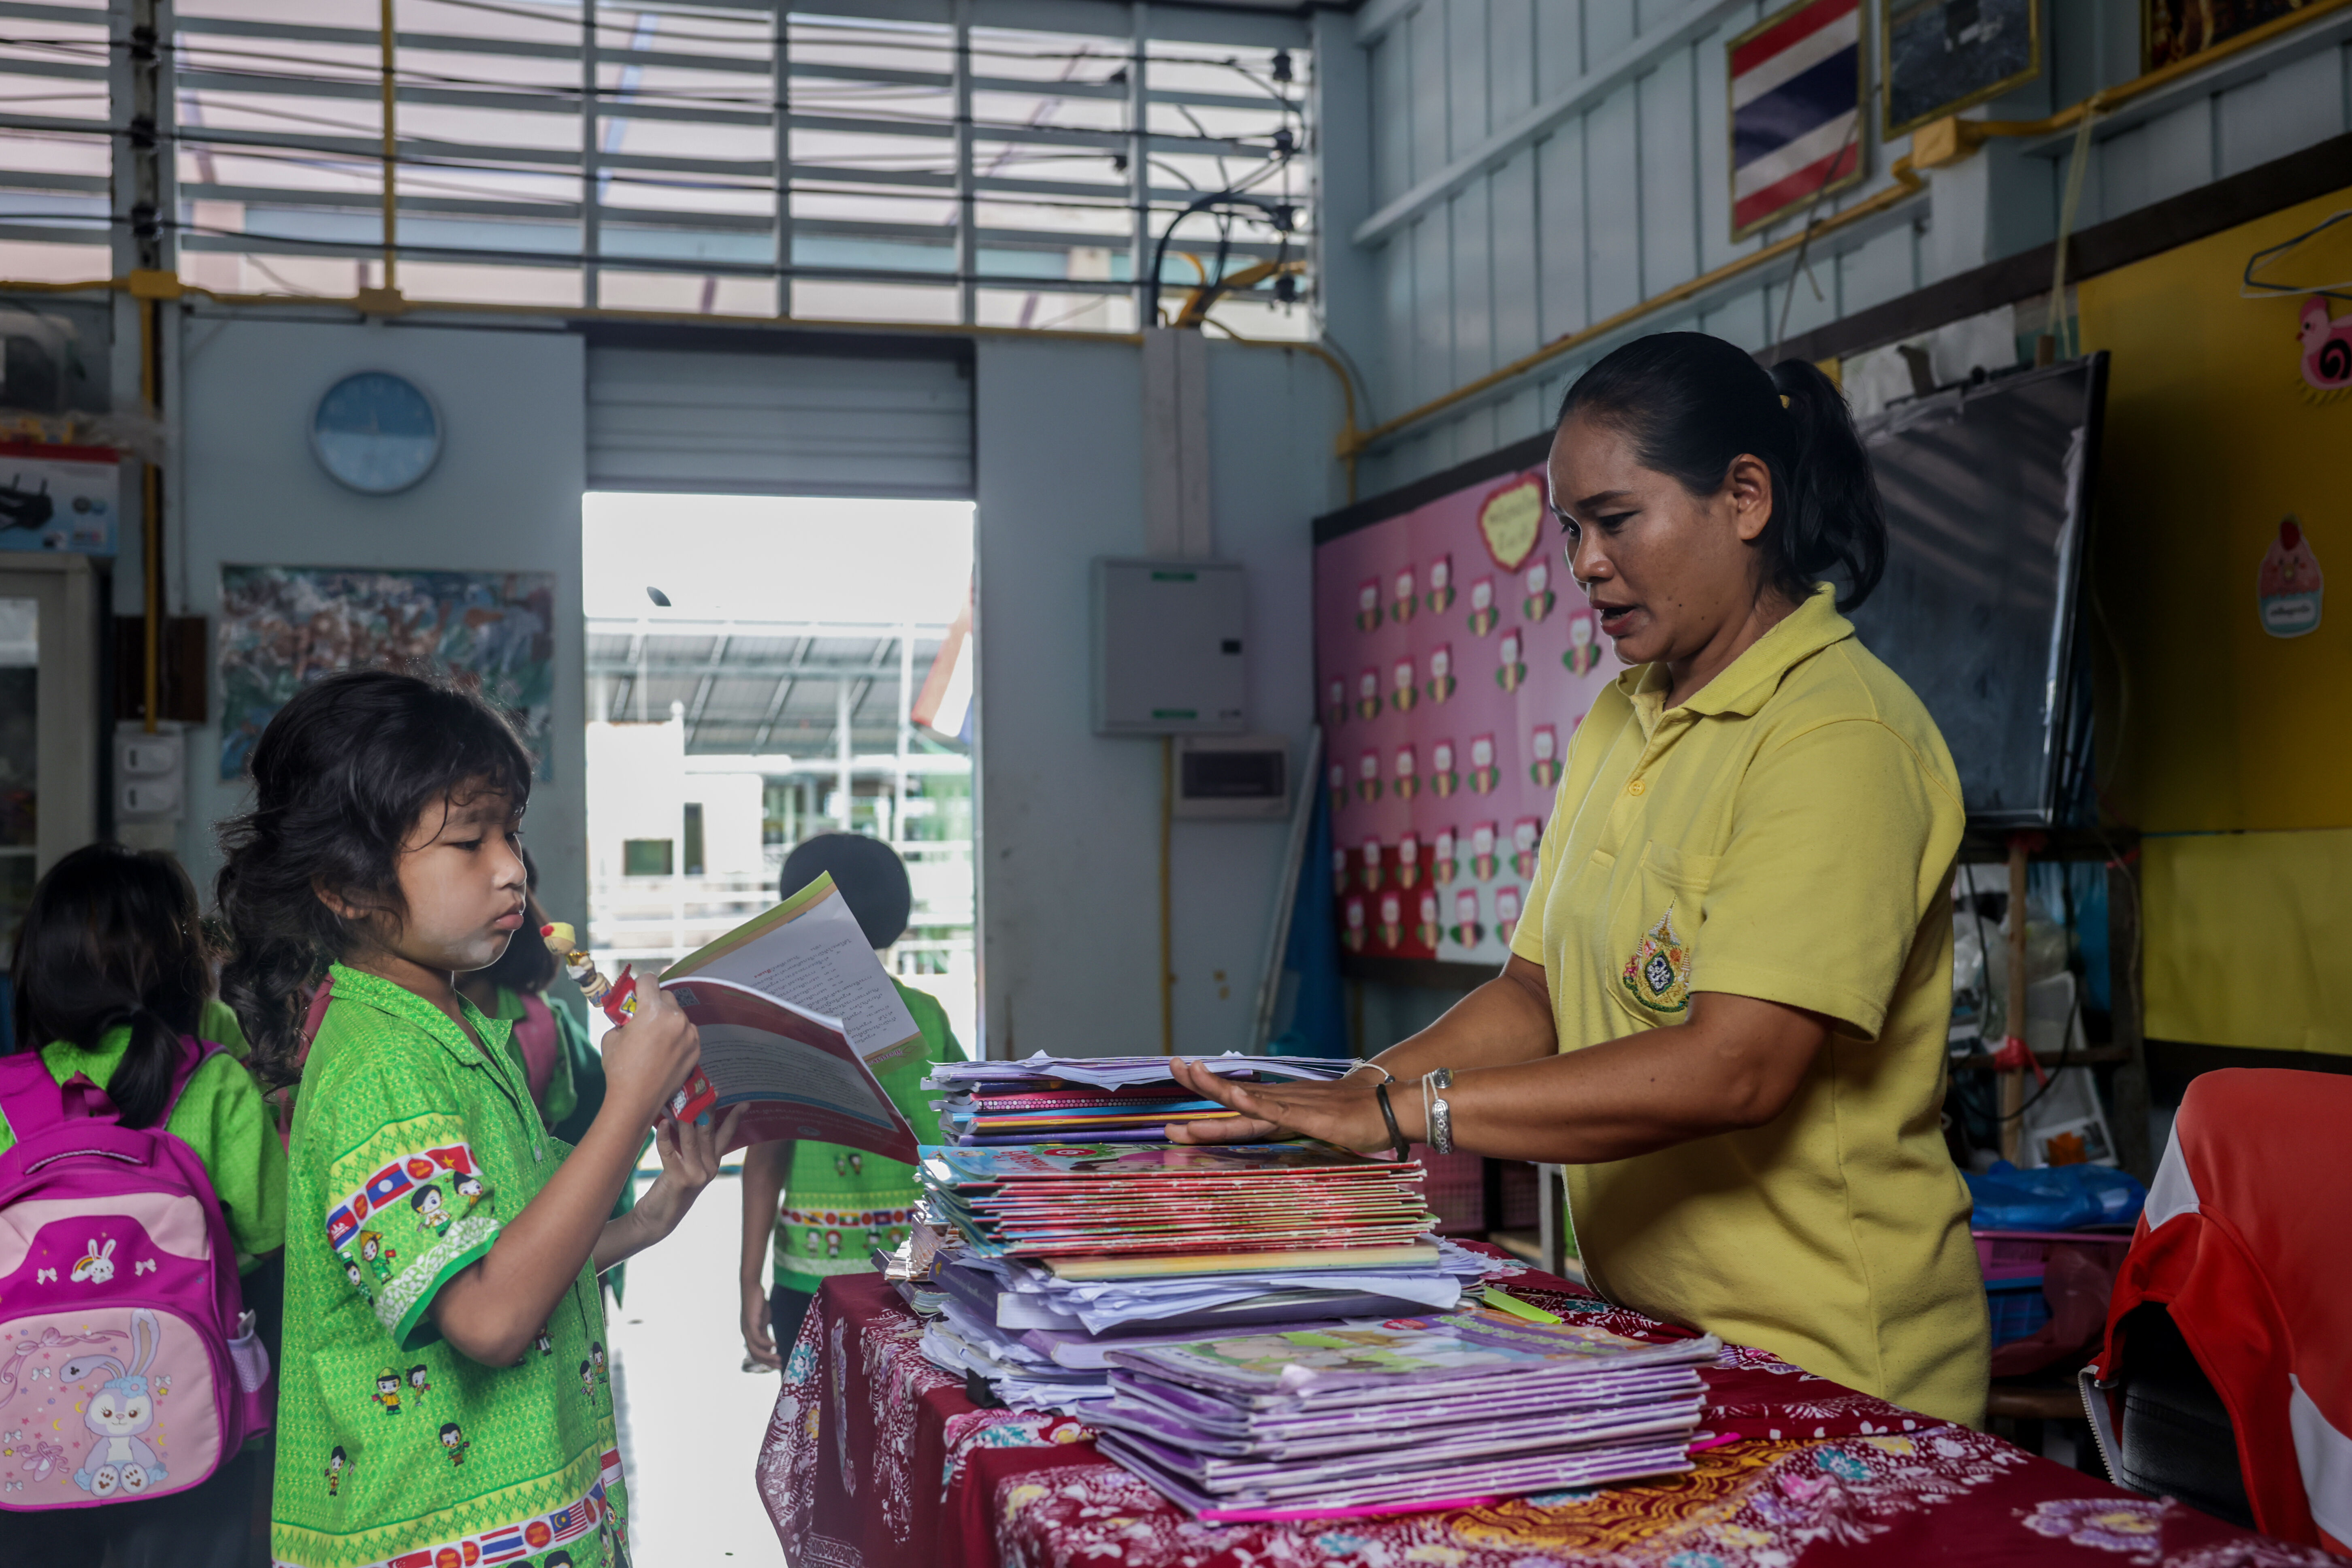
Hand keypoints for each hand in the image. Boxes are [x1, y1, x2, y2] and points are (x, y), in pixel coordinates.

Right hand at [599, 981, 701, 1124]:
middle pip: (666, 996)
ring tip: (656, 1039)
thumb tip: (629, 1016)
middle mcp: (675, 1017)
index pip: (649, 980)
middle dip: (655, 1004)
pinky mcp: (696, 1048)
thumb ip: (623, 1020)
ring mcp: (689, 1033)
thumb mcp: (612, 1037)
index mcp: (653, 1010)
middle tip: (645, 1020)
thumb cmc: (620, 1068)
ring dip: (669, 1020)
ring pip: (679, 1015)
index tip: (637, 994)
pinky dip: (679, 1036)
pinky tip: (667, 1051)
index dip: (640, 985)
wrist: (636, 1099)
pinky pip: (687, 1032)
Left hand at [628, 1104, 744, 1244]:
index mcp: (712, 1164)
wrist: (657, 1220)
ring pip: (692, 1138)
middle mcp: (709, 1168)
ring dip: (685, 1117)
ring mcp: (696, 1174)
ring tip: (681, 1099)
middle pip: (710, 1132)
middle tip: (707, 1090)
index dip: (734, 1119)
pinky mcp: (679, 1179)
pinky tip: (662, 1124)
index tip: (744, 1103)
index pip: (726, 1137)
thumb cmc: (669, 1191)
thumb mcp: (686, 1168)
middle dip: (708, 1109)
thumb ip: (690, 1148)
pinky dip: (665, 1137)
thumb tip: (685, 1119)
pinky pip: (671, 1152)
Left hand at [741, 1280, 779, 1369]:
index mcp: (750, 1335)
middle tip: (780, 1366)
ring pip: (755, 1350)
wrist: (752, 1288)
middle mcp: (746, 1335)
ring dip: (767, 1356)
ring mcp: (747, 1330)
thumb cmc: (759, 1303)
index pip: (756, 1353)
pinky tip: (775, 1346)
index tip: (778, 1364)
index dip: (767, 1360)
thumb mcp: (764, 1321)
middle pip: (755, 1355)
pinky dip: (766, 1344)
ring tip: (779, 1359)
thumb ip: (765, 1333)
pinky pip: (757, 1339)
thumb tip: (772, 1345)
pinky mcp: (750, 1324)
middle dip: (768, 1362)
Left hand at [1163, 1058, 1410, 1154]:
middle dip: (1201, 1085)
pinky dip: (1255, 1103)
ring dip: (1218, 1087)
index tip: (1181, 1088)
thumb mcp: (1313, 1128)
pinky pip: (1277, 1111)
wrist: (1390, 1107)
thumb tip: (1271, 1139)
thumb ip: (1291, 1131)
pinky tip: (1237, 1097)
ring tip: (1191, 1073)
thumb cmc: (1354, 1119)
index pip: (1237, 1103)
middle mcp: (1281, 1104)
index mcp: (1279, 1109)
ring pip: (1249, 1099)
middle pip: (1234, 1096)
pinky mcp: (1310, 1118)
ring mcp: (1295, 1108)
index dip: (1208, 1096)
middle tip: (1172, 1066)